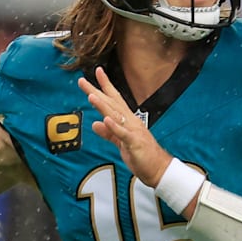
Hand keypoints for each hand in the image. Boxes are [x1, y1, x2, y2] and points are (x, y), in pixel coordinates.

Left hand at [78, 67, 172, 186]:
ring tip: (91, 96)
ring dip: (103, 105)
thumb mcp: (120, 143)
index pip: (114, 99)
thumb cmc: (142, 155)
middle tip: (82, 80)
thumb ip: (108, 133)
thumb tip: (95, 123)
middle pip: (111, 103)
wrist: (159, 169)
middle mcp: (130, 121)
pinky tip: (105, 120)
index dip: (104, 86)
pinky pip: (123, 134)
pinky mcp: (134, 143)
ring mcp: (133, 131)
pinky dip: (114, 127)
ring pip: (115, 115)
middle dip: (96, 91)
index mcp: (127, 120)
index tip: (97, 72)